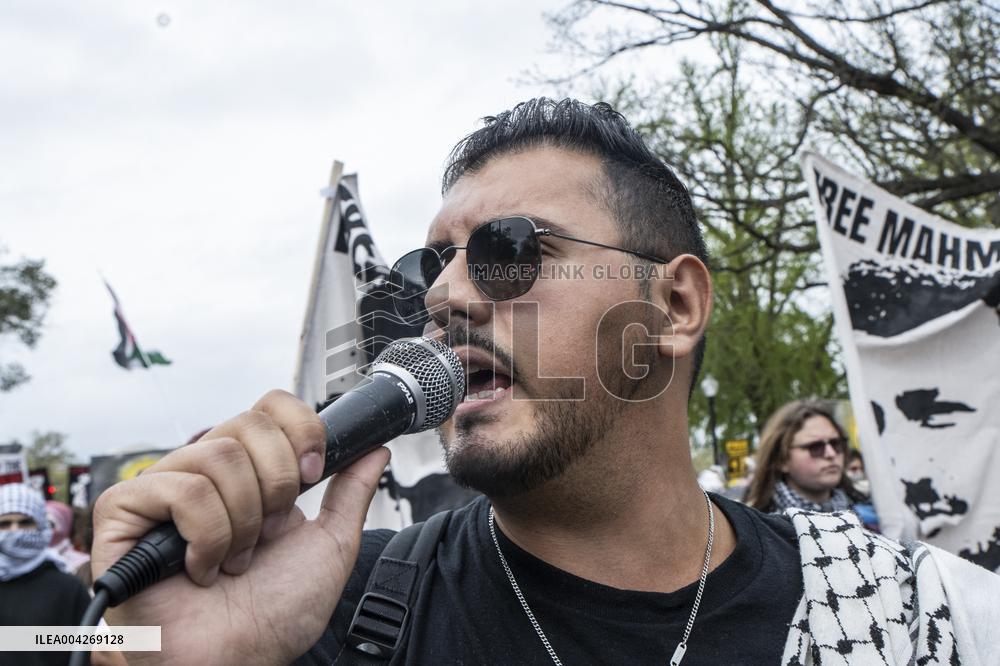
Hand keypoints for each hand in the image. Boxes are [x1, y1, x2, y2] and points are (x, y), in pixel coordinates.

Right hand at [91, 390, 388, 664]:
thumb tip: (375, 450)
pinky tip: (200, 568)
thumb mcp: (331, 547)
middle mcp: (207, 471)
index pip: (271, 406)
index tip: (313, 476)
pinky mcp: (124, 511)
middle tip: (268, 533)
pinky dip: (206, 535)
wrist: (235, 664)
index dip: (299, 431)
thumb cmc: (274, 617)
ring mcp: (164, 488)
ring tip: (233, 560)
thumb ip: (351, 494)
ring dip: (242, 522)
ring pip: (219, 456)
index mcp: (251, 472)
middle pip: (249, 423)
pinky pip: (180, 489)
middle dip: (276, 485)